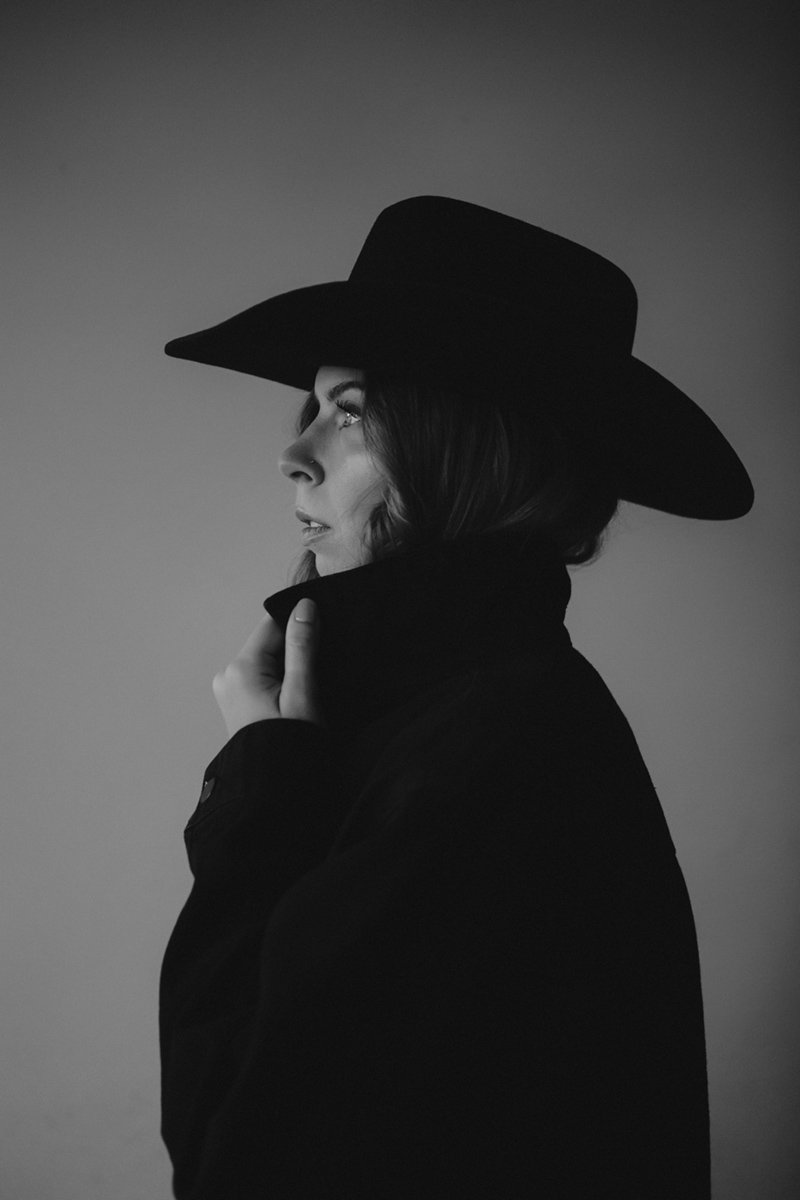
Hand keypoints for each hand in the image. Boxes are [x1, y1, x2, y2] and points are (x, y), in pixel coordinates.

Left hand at [212, 598, 324, 737]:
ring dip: (288, 667)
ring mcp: (229, 688)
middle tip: (316, 676)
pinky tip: (291, 700)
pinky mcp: (236, 700)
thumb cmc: (289, 745)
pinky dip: (279, 680)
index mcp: (241, 668)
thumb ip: (302, 646)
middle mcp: (228, 674)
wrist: (270, 789)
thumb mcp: (302, 693)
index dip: (300, 627)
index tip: (323, 638)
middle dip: (295, 651)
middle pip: (270, 642)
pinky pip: (261, 676)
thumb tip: (304, 606)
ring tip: (303, 694)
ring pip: (267, 659)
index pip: (273, 624)